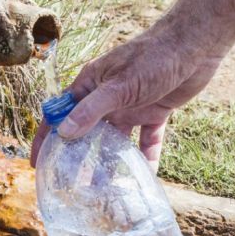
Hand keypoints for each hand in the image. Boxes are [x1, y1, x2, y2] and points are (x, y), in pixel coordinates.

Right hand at [30, 27, 223, 170]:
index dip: (47, 138)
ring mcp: (131, 105)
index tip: (38, 163)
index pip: (61, 113)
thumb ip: (92, 110)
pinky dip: (147, 157)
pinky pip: (148, 140)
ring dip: (110, 162)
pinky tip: (146, 176)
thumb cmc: (153, 56)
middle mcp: (108, 97)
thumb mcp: (119, 86)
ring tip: (104, 190)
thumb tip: (64, 132)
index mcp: (91, 85)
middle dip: (79, 157)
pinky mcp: (155, 112)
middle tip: (71, 186)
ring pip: (116, 140)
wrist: (196, 44)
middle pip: (86, 132)